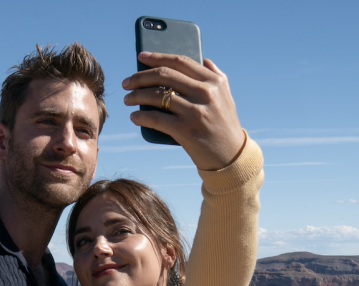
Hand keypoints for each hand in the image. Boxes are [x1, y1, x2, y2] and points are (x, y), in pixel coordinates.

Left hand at [123, 52, 245, 170]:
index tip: (141, 56)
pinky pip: (156, 119)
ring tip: (127, 99)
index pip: (180, 62)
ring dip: (136, 96)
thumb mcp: (227, 97)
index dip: (157, 57)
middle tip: (127, 82)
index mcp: (214, 82)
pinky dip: (141, 117)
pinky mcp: (186, 131)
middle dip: (140, 77)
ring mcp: (195, 112)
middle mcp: (205, 93)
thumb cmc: (225, 125)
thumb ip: (217, 76)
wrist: (231, 156)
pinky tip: (134, 117)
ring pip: (156, 96)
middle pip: (164, 76)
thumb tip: (204, 59)